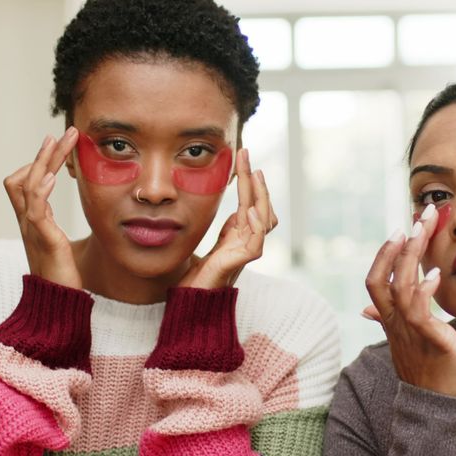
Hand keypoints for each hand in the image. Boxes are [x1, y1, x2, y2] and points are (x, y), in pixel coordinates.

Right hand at [3, 127, 81, 288]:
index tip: (58, 146)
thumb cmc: (62, 278)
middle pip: (22, 177)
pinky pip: (34, 209)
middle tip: (66, 132)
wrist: (57, 306)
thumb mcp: (59, 245)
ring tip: (61, 142)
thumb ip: (54, 227)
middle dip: (45, 153)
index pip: (23, 182)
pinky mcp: (43, 239)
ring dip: (45, 161)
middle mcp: (26, 223)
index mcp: (30, 222)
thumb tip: (65, 215)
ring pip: (27, 185)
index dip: (38, 162)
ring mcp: (31, 230)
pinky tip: (55, 176)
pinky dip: (42, 189)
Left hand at [179, 149, 277, 288]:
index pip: (250, 202)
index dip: (249, 181)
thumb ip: (224, 227)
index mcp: (239, 234)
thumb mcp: (210, 240)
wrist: (191, 299)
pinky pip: (256, 244)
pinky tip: (249, 210)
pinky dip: (256, 227)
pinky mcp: (239, 264)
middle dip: (255, 181)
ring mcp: (245, 252)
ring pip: (264, 221)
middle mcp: (246, 241)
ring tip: (255, 175)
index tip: (241, 157)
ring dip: (261, 197)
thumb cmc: (197, 275)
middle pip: (262, 207)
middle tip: (246, 156)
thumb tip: (235, 209)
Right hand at [363, 206, 455, 396]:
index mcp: (389, 321)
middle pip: (383, 278)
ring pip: (401, 288)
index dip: (384, 254)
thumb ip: (388, 321)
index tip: (400, 230)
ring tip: (426, 232)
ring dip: (412, 257)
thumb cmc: (425, 373)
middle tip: (420, 216)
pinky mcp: (429, 342)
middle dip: (400, 244)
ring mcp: (410, 332)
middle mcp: (395, 324)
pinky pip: (419, 313)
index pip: (375, 280)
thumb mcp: (404, 343)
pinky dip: (425, 291)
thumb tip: (366, 310)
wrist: (436, 410)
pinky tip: (435, 275)